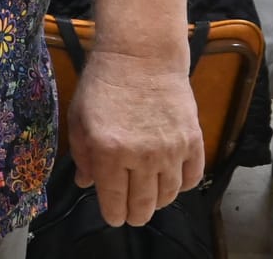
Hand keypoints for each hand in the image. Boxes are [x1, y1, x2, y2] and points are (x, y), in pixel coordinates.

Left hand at [66, 48, 202, 226]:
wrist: (141, 56)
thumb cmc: (103, 84)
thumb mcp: (80, 117)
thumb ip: (82, 154)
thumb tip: (86, 183)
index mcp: (109, 151)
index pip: (114, 200)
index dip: (113, 214)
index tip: (114, 217)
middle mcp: (142, 156)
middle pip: (143, 204)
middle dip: (135, 215)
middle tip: (132, 215)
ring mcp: (171, 150)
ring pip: (168, 195)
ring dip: (157, 202)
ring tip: (149, 199)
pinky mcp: (192, 141)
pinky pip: (191, 178)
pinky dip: (182, 186)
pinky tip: (171, 182)